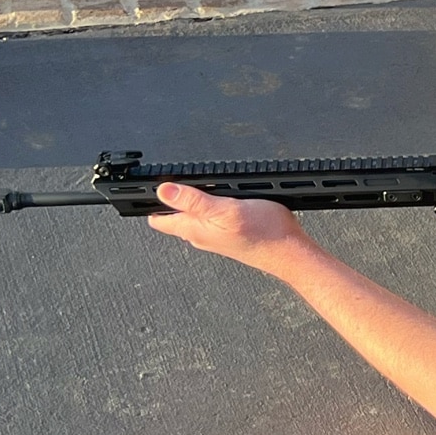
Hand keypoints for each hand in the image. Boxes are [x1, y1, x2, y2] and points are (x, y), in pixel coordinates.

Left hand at [147, 182, 308, 272]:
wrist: (290, 252)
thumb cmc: (264, 234)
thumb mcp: (225, 209)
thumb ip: (193, 201)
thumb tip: (164, 190)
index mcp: (194, 229)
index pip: (159, 218)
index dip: (150, 202)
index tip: (145, 189)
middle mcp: (201, 235)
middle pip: (174, 217)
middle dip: (168, 200)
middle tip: (166, 182)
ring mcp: (215, 236)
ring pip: (193, 218)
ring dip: (190, 203)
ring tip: (190, 188)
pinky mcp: (230, 235)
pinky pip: (210, 220)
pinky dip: (209, 208)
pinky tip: (219, 200)